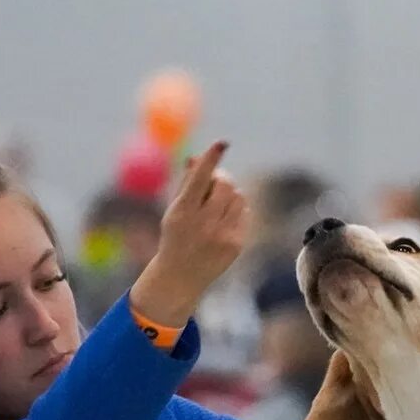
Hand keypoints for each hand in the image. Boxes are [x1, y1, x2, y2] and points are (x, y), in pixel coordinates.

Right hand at [130, 140, 248, 325]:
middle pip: (225, 185)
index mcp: (183, 211)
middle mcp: (203, 223)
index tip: (222, 143)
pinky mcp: (237, 244)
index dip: (211, 159)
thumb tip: (197, 158)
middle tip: (215, 180)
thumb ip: (187, 183)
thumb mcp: (175, 209)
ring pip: (238, 197)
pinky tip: (224, 220)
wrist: (181, 276)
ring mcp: (222, 235)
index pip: (200, 179)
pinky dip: (236, 209)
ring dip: (230, 193)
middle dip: (222, 178)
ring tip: (216, 205)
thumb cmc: (176, 236)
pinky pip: (244, 212)